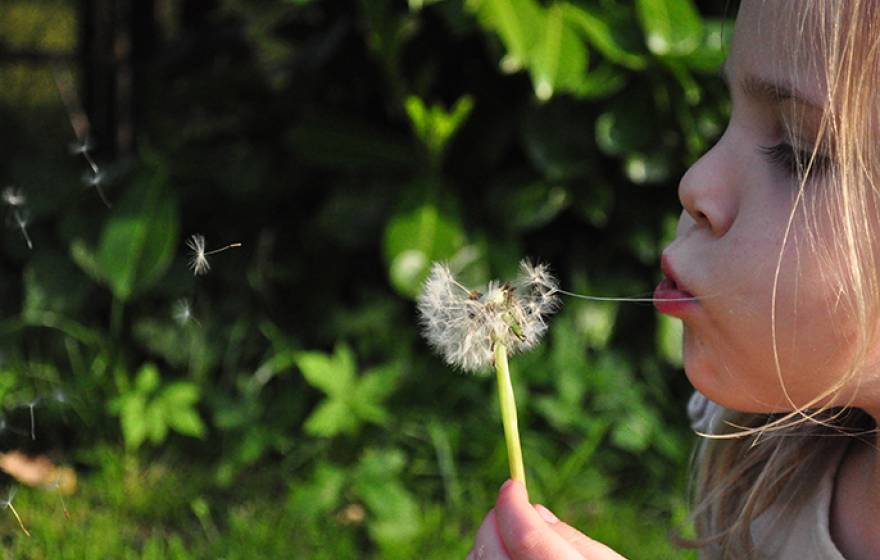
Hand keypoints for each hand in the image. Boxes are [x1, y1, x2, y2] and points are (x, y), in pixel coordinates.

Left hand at [467, 479, 626, 558]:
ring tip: (514, 539)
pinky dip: (487, 559)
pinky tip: (509, 556)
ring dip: (489, 544)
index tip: (513, 485)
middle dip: (497, 522)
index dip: (514, 505)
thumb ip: (574, 540)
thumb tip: (535, 511)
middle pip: (491, 550)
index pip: (526, 538)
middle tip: (513, 509)